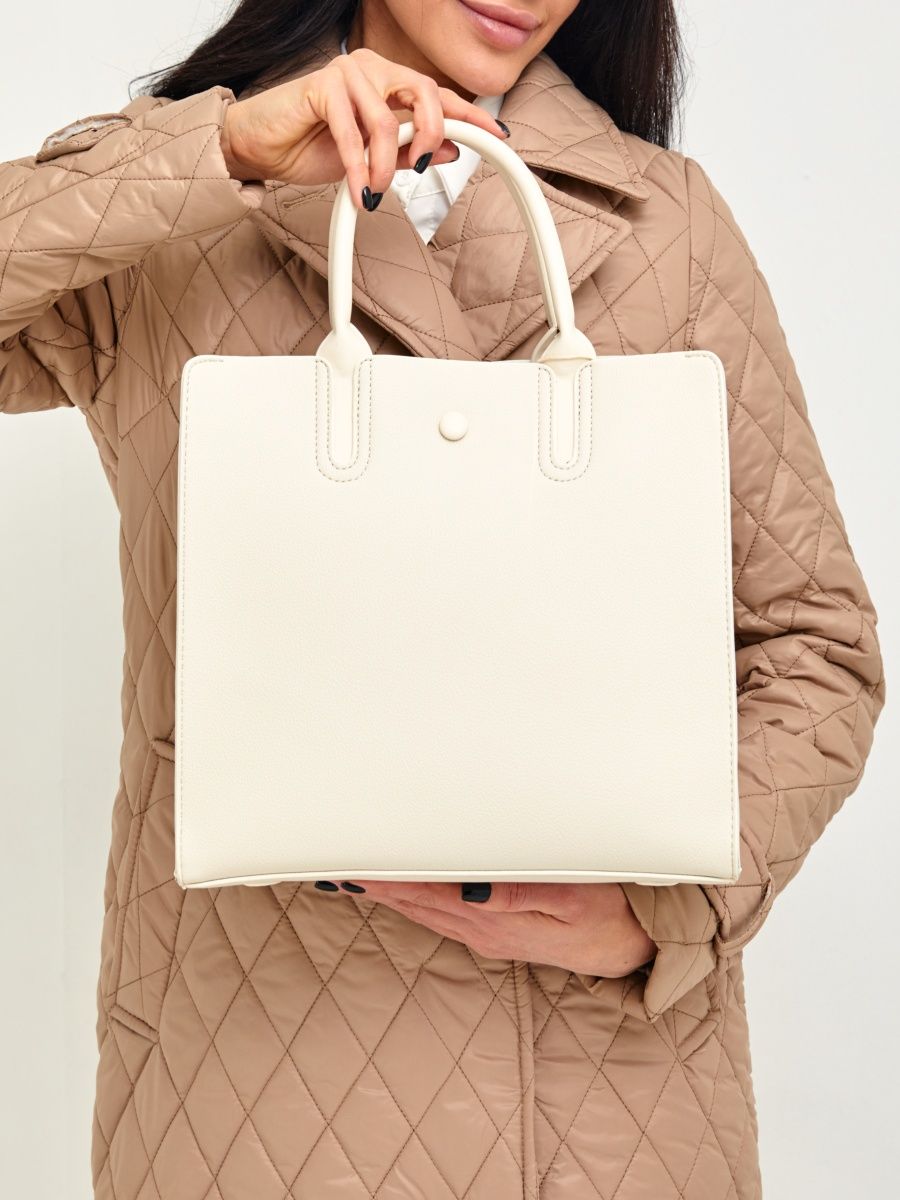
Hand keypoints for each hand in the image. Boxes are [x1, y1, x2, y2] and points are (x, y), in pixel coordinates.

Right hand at [220, 46, 510, 205]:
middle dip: (432, 137)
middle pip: (426, 94)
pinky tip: (358, 190)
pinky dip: (358, 168)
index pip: (439, 95)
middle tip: (422, 169)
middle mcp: (372, 70)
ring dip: (386, 167)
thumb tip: (453, 150)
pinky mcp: (322, 87)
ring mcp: (347, 74)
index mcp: (389, 82)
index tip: (498, 137)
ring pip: (389, 122)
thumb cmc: (312, 146)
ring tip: (374, 189)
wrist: (263, 148)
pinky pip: (354, 134)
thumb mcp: (374, 158)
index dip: (471, 115)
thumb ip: (411, 152)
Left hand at [315, 880, 657, 977]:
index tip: (346, 861)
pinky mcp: (490, 929)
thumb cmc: (607, 912)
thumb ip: (521, 895)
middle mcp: (477, 926)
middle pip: (408, 899)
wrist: (631, 948)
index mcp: (491, 917)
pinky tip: (392, 888)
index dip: (381, 875)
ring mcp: (481, 931)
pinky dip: (406, 897)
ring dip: (381, 889)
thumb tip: (469, 893)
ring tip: (343, 873)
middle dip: (368, 880)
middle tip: (326, 860)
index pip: (421, 890)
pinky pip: (435, 911)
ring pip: (417, 906)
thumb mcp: (575, 900)